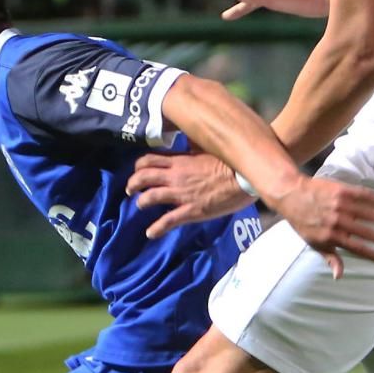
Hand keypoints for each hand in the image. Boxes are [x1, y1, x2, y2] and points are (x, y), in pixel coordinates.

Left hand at [127, 150, 251, 237]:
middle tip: (130, 189)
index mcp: (180, 161)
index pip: (149, 160)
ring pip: (150, 197)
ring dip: (141, 202)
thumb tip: (188, 139)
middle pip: (143, 177)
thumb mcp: (208, 148)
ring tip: (139, 205)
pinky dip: (156, 228)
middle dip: (133, 184)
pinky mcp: (191, 211)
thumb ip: (194, 146)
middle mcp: (175, 176)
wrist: (243, 178)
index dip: (139, 166)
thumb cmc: (230, 162)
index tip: (138, 171)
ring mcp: (181, 194)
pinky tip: (151, 233)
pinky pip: (168, 221)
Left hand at [274, 178, 373, 277]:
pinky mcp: (341, 190)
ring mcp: (340, 205)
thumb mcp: (314, 243)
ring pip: (367, 213)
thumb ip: (330, 258)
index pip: (358, 249)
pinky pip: (363, 195)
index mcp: (331, 236)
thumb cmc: (302, 222)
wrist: (291, 194)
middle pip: (365, 232)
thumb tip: (339, 276)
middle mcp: (337, 221)